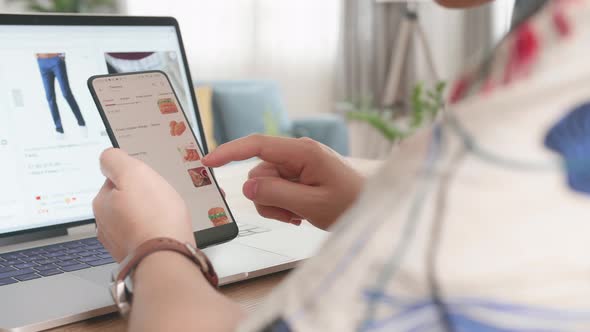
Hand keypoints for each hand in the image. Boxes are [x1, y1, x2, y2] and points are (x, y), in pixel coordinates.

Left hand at [93, 148, 194, 261]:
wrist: (167, 257)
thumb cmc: (153, 216)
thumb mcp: (133, 172)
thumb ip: (115, 159)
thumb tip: (107, 157)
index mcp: (102, 202)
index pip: (115, 179)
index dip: (134, 176)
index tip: (147, 180)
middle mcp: (105, 224)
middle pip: (125, 200)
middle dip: (140, 197)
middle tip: (160, 197)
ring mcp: (120, 243)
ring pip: (135, 219)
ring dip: (148, 215)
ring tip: (166, 215)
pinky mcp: (137, 255)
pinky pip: (146, 235)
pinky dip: (154, 231)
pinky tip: (166, 231)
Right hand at [202, 135, 363, 229]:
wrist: (373, 208)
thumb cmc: (352, 202)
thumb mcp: (311, 204)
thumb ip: (276, 194)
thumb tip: (247, 186)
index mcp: (302, 152)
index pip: (257, 146)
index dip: (229, 152)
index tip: (207, 161)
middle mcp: (298, 154)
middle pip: (259, 173)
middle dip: (267, 197)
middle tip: (291, 214)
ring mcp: (299, 165)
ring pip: (266, 185)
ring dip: (276, 205)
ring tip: (300, 214)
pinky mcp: (301, 176)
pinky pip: (278, 190)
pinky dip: (284, 206)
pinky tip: (302, 213)